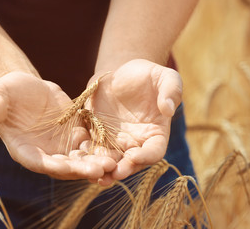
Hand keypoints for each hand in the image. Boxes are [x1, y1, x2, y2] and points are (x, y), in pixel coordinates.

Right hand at [0, 72, 115, 179]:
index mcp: (24, 149)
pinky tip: (117, 148)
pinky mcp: (77, 134)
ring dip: (96, 162)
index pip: (38, 162)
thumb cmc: (6, 93)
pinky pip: (91, 144)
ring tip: (114, 162)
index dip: (52, 166)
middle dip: (81, 169)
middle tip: (100, 170)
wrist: (27, 88)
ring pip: (82, 159)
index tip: (67, 167)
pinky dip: (102, 147)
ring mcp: (62, 146)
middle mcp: (45, 153)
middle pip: (65, 166)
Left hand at [88, 59, 181, 183]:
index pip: (154, 151)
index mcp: (155, 133)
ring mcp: (115, 140)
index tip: (135, 156)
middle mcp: (135, 141)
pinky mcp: (97, 133)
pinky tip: (78, 157)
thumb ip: (171, 91)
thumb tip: (169, 109)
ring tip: (95, 176)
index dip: (146, 156)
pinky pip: (91, 146)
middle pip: (130, 162)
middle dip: (123, 169)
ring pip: (109, 159)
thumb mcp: (165, 78)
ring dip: (103, 168)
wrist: (122, 72)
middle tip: (114, 174)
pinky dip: (86, 153)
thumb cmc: (149, 75)